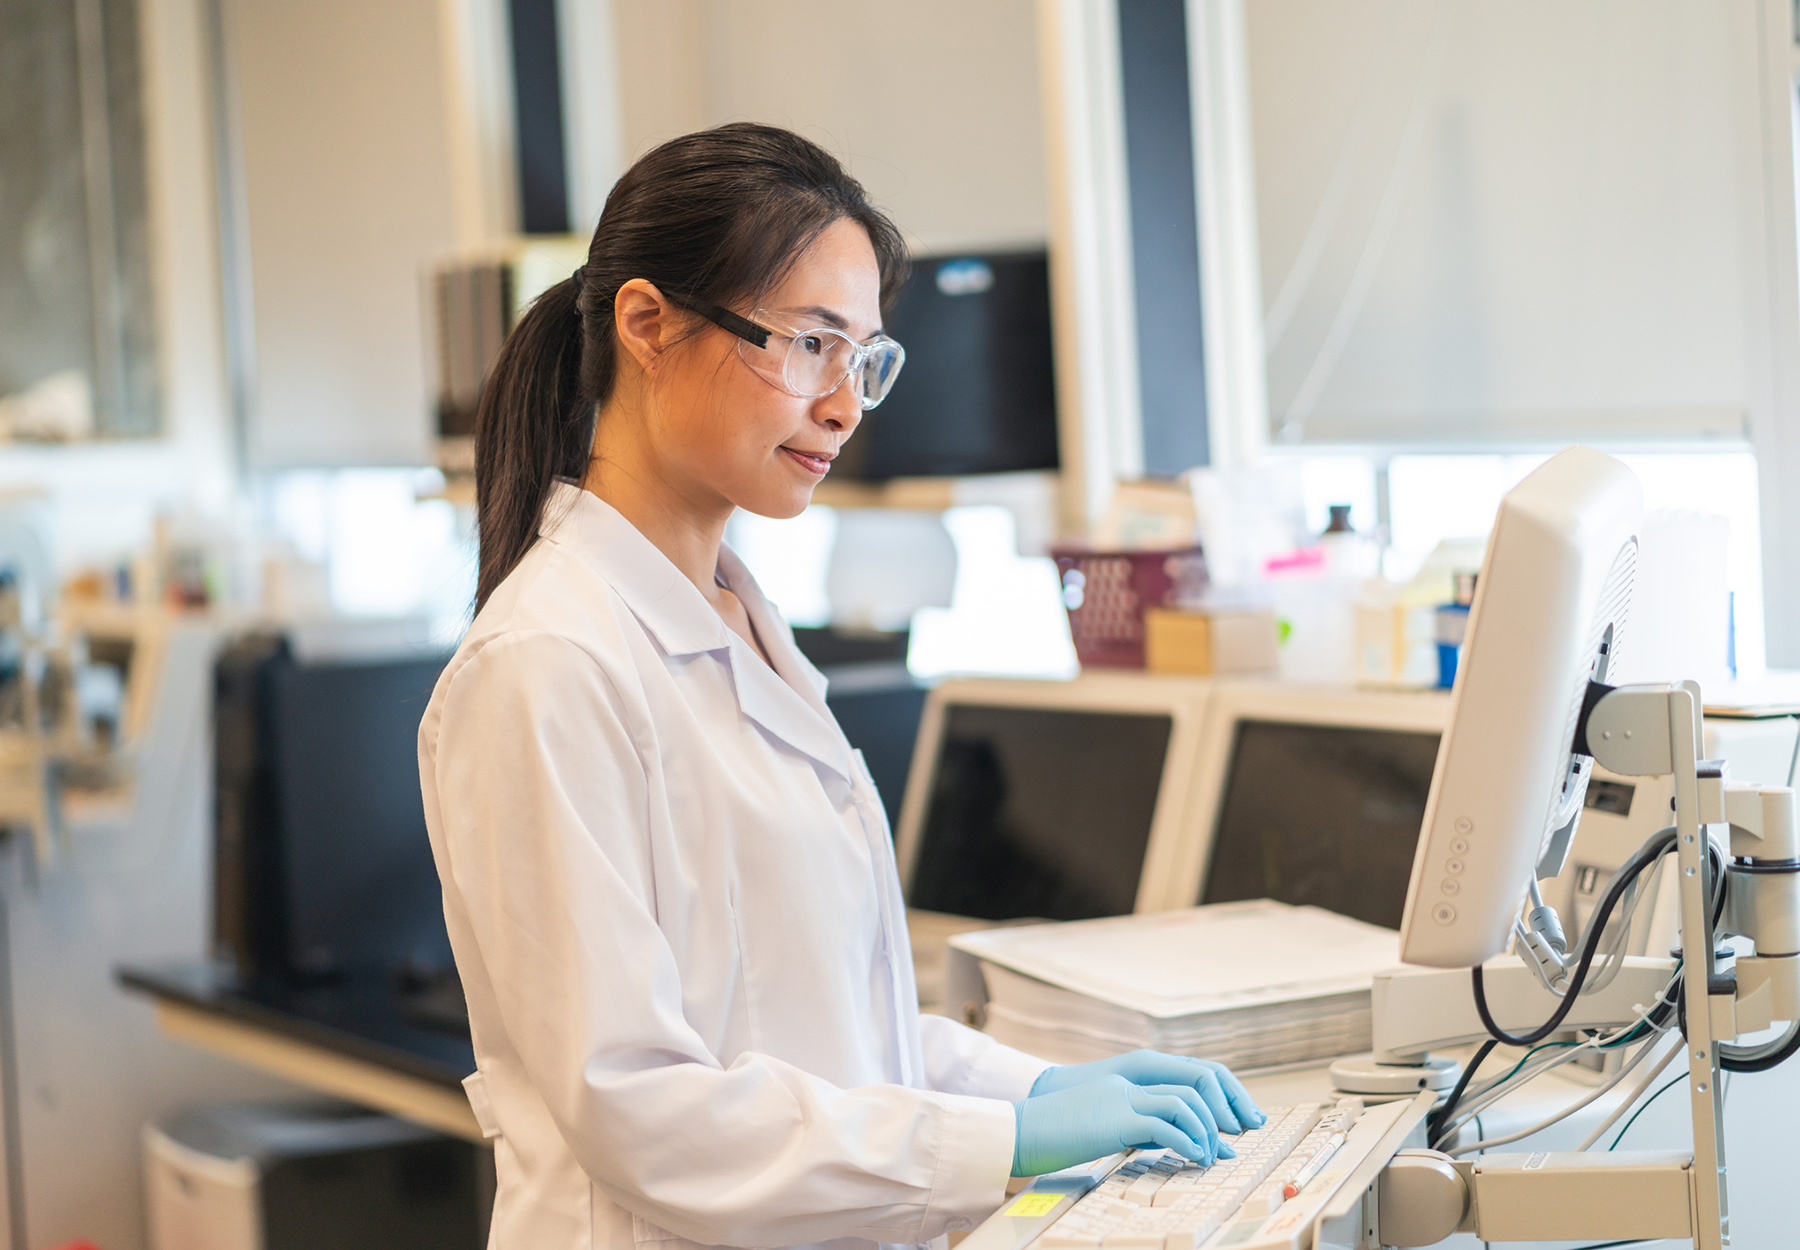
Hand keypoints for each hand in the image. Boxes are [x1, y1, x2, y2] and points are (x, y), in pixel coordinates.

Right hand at [1011, 1075, 1235, 1176]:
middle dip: (1221, 1114)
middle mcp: (1128, 1083)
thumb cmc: (1053, 1134)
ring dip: (1206, 1130)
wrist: (1018, 1131)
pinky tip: (1194, 1158)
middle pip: (1193, 1085)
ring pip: (1184, 1102)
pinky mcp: (1116, 1120)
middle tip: (1232, 1144)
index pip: (1182, 1080)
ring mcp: (1122, 1098)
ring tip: (1211, 1156)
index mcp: (1124, 1083)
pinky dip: (1187, 1142)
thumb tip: (1162, 1141)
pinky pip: (1166, 1127)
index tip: (1226, 1130)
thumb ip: (1131, 1124)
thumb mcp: (1099, 1123)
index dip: (1211, 1102)